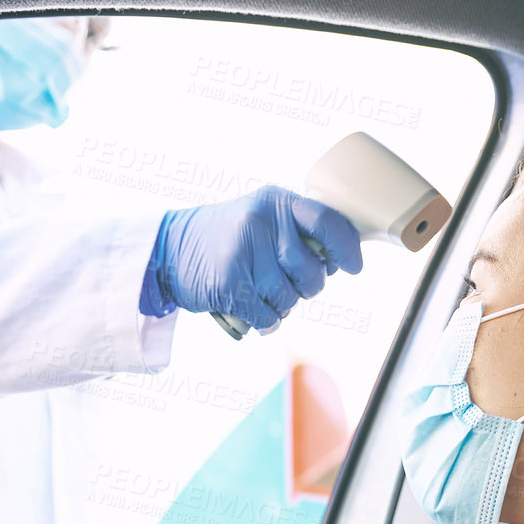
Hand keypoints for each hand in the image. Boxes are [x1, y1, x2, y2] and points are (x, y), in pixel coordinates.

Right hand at [156, 185, 361, 328]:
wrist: (170, 249)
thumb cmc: (228, 238)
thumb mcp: (262, 218)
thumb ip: (297, 229)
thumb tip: (341, 257)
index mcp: (275, 202)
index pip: (328, 221)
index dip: (347, 248)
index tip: (353, 267)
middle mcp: (260, 221)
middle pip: (311, 270)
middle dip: (308, 287)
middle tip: (291, 285)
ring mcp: (243, 251)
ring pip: (289, 297)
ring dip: (283, 306)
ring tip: (265, 295)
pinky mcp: (228, 282)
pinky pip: (266, 315)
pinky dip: (266, 321)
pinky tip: (255, 311)